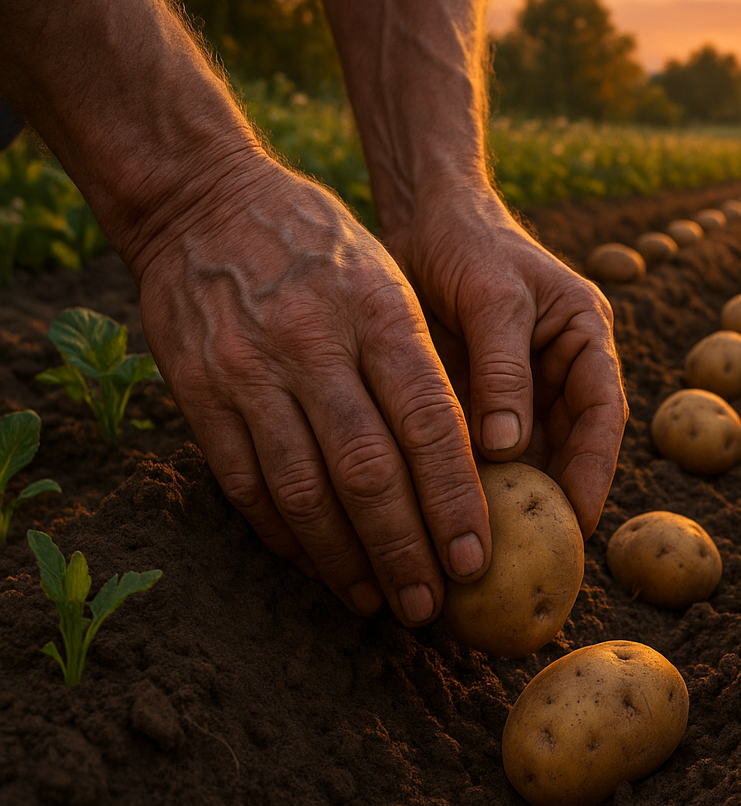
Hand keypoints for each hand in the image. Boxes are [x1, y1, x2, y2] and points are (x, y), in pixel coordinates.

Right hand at [132, 159, 492, 623]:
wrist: (201, 200)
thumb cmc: (320, 246)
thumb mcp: (386, 280)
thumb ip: (421, 365)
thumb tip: (471, 462)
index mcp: (379, 313)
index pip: (429, 423)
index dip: (454, 499)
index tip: (476, 557)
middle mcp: (315, 345)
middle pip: (368, 470)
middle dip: (405, 547)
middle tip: (432, 605)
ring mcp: (250, 371)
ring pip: (304, 490)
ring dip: (345, 558)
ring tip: (379, 600)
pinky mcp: (199, 392)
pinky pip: (246, 483)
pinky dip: (285, 534)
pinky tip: (318, 565)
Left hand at [381, 187, 626, 536]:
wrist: (422, 216)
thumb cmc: (467, 242)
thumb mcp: (491, 295)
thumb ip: (504, 367)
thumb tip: (511, 448)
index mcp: (586, 340)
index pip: (603, 414)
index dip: (595, 470)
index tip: (578, 520)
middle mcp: (561, 370)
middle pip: (570, 448)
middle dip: (556, 501)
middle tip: (536, 556)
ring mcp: (521, 388)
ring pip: (528, 457)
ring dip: (514, 499)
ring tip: (493, 550)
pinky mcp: (481, 399)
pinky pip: (484, 451)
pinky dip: (475, 483)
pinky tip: (455, 517)